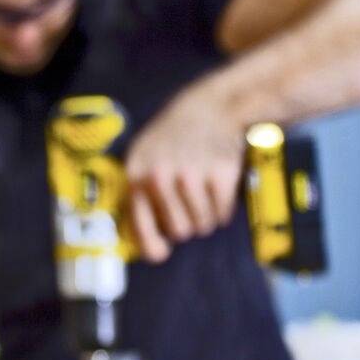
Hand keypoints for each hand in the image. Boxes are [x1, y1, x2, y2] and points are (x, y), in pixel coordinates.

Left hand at [122, 84, 243, 263]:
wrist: (211, 106)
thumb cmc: (174, 140)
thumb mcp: (146, 159)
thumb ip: (143, 197)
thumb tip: (155, 253)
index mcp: (136, 176)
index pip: (140, 227)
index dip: (153, 246)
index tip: (162, 253)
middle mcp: (159, 177)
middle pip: (178, 232)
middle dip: (188, 223)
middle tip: (192, 204)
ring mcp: (190, 175)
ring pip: (201, 227)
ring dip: (207, 216)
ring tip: (205, 193)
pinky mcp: (220, 175)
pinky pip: (221, 215)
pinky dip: (223, 209)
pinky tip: (219, 188)